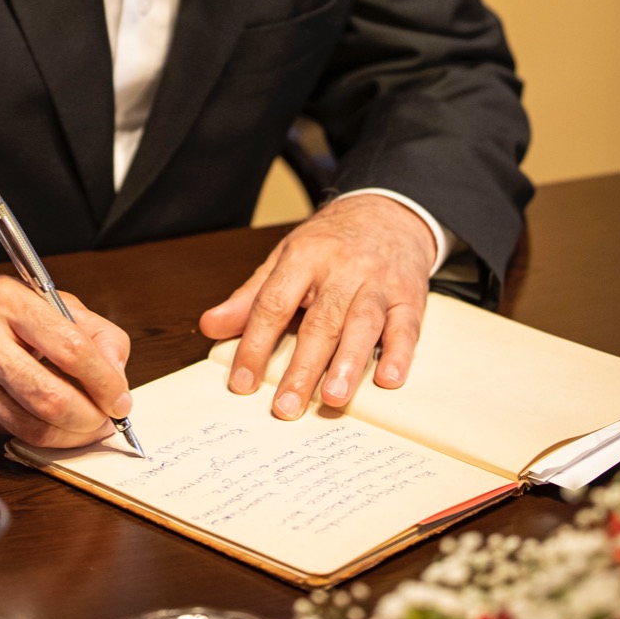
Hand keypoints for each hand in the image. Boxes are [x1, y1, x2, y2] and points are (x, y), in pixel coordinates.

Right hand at [0, 269, 131, 445]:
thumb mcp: (43, 299)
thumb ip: (90, 331)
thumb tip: (117, 376)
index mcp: (8, 301)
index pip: (69, 348)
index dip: (103, 381)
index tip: (121, 398)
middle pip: (50, 397)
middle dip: (89, 418)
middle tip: (107, 421)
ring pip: (30, 426)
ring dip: (69, 435)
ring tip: (86, 427)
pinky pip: (9, 433)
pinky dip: (38, 434)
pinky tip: (48, 423)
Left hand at [198, 194, 433, 416]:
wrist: (387, 213)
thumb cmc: (330, 243)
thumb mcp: (286, 259)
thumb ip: (251, 296)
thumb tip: (210, 326)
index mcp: (304, 257)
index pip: (274, 303)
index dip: (256, 344)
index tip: (242, 382)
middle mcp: (342, 269)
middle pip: (320, 320)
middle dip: (302, 366)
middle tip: (286, 406)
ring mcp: (378, 282)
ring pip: (363, 323)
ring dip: (348, 363)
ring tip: (332, 397)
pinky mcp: (409, 296)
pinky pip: (405, 327)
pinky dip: (399, 354)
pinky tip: (388, 380)